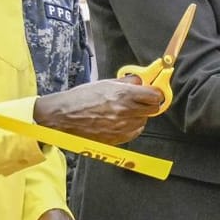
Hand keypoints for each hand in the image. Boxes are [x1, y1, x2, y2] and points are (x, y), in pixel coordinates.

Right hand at [33, 76, 164, 144]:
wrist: (64, 117)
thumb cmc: (81, 98)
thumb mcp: (105, 83)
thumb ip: (126, 82)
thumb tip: (140, 80)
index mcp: (124, 95)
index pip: (155, 96)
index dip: (155, 93)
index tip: (153, 92)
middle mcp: (126, 112)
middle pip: (153, 110)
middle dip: (149, 104)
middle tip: (140, 101)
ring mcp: (123, 127)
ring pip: (143, 121)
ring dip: (139, 116)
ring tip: (124, 111)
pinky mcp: (118, 139)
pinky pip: (134, 132)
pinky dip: (131, 127)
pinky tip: (120, 121)